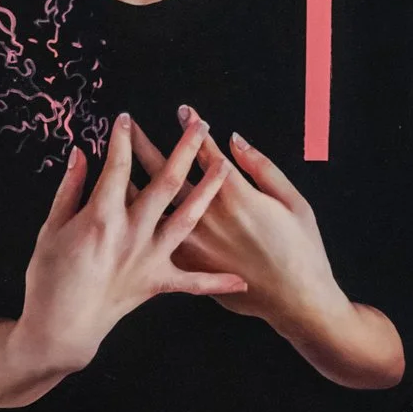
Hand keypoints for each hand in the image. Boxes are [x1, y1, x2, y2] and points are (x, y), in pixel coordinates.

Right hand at [21, 111, 248, 367]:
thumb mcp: (49, 230)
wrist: (60, 328)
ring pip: (186, 218)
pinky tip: (240, 280)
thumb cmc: (48, 279)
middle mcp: (132, 233)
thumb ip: (68, 190)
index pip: (117, 167)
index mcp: (101, 217)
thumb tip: (80, 154)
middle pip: (165, 183)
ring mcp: (148, 258)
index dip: (122, 139)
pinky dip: (216, 282)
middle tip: (199, 124)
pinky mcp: (156, 283)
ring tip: (226, 167)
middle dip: (184, 149)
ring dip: (208, 191)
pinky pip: (192, 283)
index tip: (126, 118)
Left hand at [131, 107, 404, 388]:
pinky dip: (135, 222)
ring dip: (130, 180)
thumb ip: (263, 168)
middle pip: (167, 175)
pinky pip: (152, 239)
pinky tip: (117, 209)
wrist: (295, 299)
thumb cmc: (302, 250)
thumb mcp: (294, 202)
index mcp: (235, 196)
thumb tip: (236, 141)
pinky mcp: (187, 266)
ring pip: (152, 207)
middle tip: (127, 125)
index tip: (182, 112)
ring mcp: (192, 242)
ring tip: (110, 161)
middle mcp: (207, 216)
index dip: (192, 130)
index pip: (206, 153)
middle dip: (145, 147)